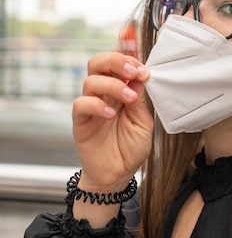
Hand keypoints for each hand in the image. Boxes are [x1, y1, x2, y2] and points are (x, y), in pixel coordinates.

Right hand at [72, 52, 152, 192]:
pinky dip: (96, 105)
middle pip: (98, 63)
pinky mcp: (80, 122)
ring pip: (91, 81)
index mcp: (119, 90)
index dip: (130, 61)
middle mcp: (103, 95)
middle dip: (116, 61)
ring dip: (113, 85)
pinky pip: (80, 104)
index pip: (118, 64)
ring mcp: (90, 107)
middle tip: (132, 72)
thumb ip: (140, 100)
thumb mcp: (143, 122)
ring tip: (129, 99)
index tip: (144, 72)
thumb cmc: (130, 148)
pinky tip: (111, 115)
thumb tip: (139, 77)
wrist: (117, 175)